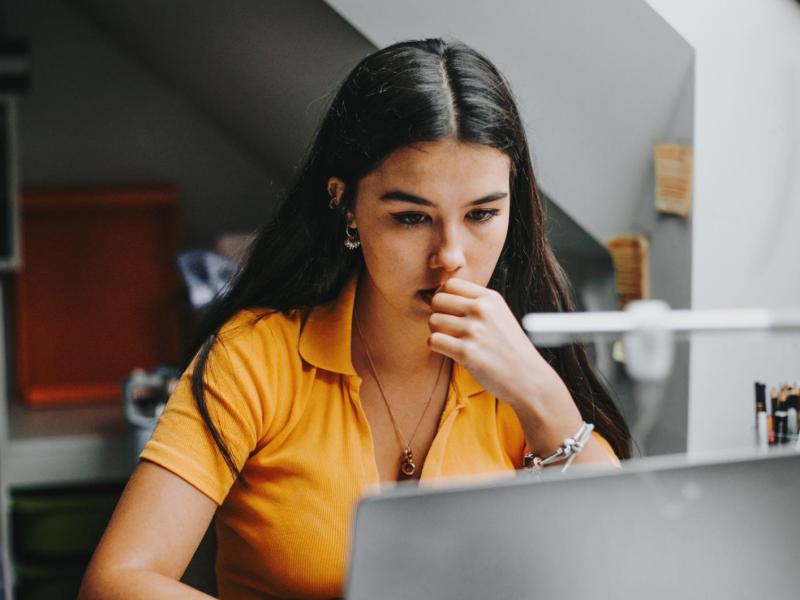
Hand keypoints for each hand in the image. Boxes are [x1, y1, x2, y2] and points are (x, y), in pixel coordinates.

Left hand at [428, 278, 582, 450]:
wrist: (528, 377)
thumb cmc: (510, 348)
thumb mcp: (500, 314)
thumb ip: (476, 303)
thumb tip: (439, 296)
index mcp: (490, 298)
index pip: (450, 284)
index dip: (444, 297)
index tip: (449, 311)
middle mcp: (482, 310)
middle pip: (437, 300)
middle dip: (437, 313)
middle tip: (447, 327)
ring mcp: (474, 330)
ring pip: (432, 320)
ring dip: (436, 331)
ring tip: (450, 340)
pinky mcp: (466, 352)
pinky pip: (433, 340)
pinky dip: (435, 346)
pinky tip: (448, 351)